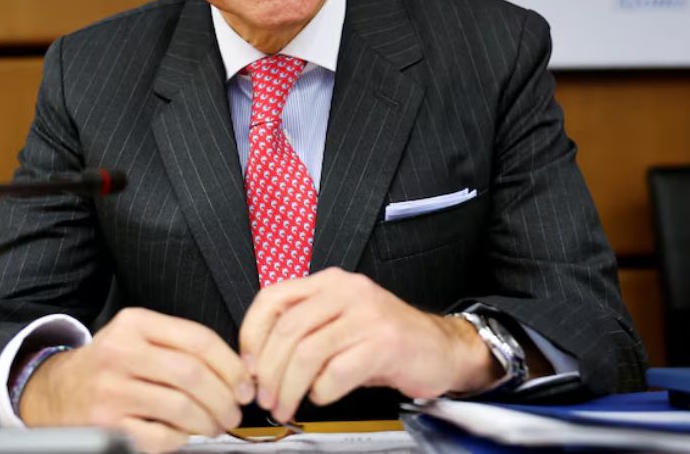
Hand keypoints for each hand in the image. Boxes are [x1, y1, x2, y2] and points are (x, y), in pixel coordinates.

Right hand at [19, 307, 254, 452]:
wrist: (54, 392)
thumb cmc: (110, 365)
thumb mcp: (137, 337)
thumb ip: (181, 345)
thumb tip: (238, 372)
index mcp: (135, 324)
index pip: (198, 340)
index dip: (231, 365)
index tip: (245, 383)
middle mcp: (120, 353)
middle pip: (193, 375)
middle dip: (225, 397)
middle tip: (234, 410)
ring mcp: (110, 391)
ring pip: (181, 407)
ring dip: (209, 421)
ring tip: (216, 425)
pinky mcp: (105, 426)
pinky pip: (161, 436)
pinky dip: (182, 439)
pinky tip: (185, 434)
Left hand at [239, 267, 500, 422]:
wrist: (441, 348)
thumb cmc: (385, 341)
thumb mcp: (339, 323)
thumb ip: (303, 331)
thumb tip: (257, 363)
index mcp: (329, 282)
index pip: (273, 298)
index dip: (251, 335)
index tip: (248, 367)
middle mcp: (347, 290)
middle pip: (287, 330)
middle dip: (268, 373)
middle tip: (265, 399)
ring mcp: (367, 315)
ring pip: (306, 353)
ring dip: (289, 388)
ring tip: (286, 406)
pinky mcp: (384, 343)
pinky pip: (335, 373)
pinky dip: (322, 392)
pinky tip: (324, 396)